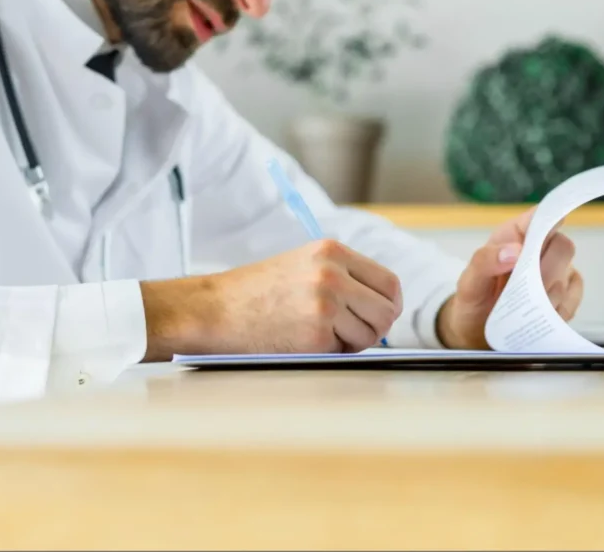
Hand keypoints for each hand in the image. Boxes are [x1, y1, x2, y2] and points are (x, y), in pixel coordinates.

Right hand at [140, 239, 402, 359]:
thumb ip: (343, 276)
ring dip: (351, 342)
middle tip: (350, 333)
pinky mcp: (316, 336)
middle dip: (374, 328)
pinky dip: (329, 353)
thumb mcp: (303, 266)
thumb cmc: (255, 293)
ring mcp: (326, 305)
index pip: (389, 282)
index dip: (388, 304)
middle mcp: (333, 274)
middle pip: (386, 311)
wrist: (214, 310)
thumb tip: (386, 306)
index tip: (379, 315)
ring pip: (370, 335)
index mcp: (332, 251)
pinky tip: (301, 341)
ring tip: (317, 334)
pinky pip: (344, 352)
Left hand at [435, 208, 583, 349]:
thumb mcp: (469, 282)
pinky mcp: (565, 294)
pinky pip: (573, 298)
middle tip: (526, 289)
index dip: (552, 217)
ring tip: (523, 307)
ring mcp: (555, 271)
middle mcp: (538, 249)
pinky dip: (557, 310)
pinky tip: (537, 316)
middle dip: (546, 271)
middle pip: (563, 246)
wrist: (477, 332)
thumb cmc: (473, 299)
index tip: (555, 226)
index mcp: (513, 235)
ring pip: (569, 275)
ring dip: (548, 295)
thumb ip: (484, 261)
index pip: (540, 216)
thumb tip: (514, 251)